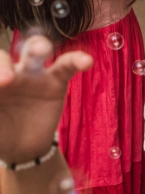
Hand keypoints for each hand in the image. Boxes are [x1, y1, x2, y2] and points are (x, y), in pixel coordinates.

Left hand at [0, 35, 92, 163]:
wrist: (23, 147)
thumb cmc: (1, 133)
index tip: (0, 86)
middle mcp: (10, 75)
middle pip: (5, 56)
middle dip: (4, 61)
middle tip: (8, 79)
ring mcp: (33, 77)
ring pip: (35, 53)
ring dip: (38, 47)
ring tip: (42, 49)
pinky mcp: (56, 82)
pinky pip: (67, 66)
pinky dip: (77, 61)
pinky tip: (87, 61)